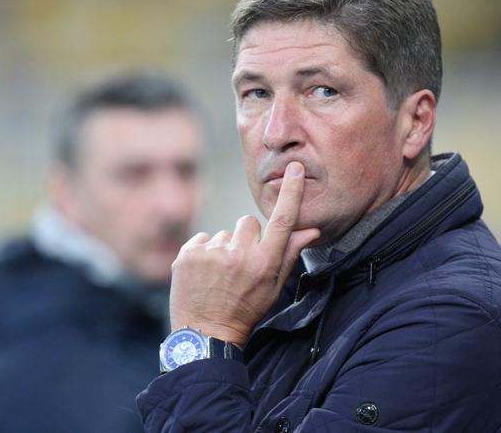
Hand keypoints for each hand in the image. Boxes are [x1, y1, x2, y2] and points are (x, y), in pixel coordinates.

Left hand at [169, 161, 319, 346]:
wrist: (205, 332)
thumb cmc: (245, 309)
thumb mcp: (274, 286)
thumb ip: (290, 254)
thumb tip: (311, 229)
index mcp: (264, 263)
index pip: (282, 220)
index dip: (291, 192)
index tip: (294, 168)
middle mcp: (239, 255)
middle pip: (249, 223)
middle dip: (247, 238)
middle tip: (240, 264)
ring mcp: (211, 253)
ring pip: (225, 233)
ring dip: (224, 248)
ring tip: (220, 274)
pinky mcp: (188, 254)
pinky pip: (203, 239)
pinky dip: (204, 252)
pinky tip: (204, 274)